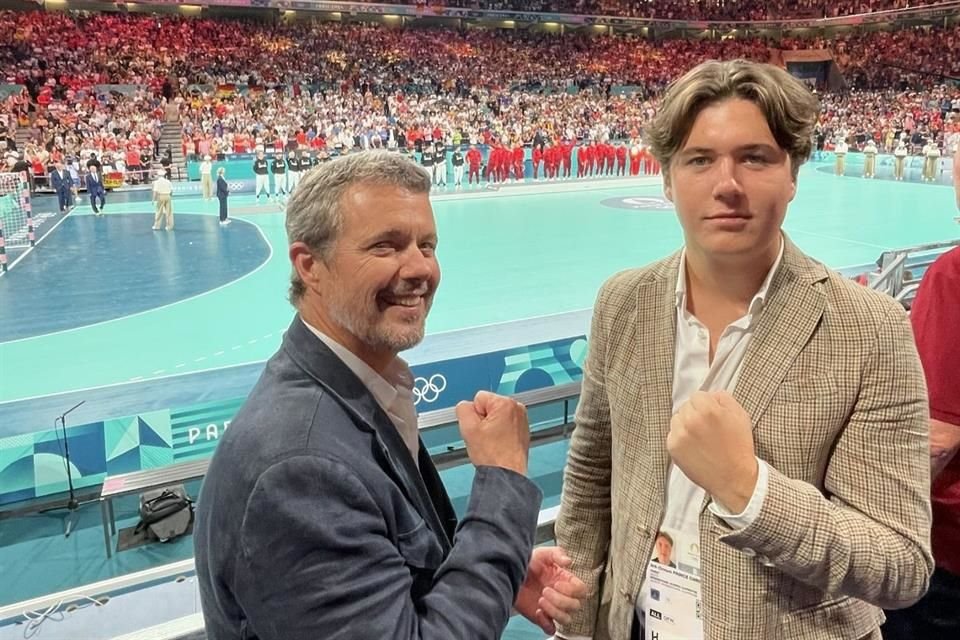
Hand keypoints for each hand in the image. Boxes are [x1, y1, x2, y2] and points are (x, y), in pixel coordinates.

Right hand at [456, 391, 529, 474]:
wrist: (506, 474)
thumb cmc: (493, 456)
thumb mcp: (468, 428)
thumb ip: (462, 409)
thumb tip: (465, 405)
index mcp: (505, 403)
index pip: (478, 398)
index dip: (474, 414)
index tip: (479, 429)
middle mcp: (517, 408)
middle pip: (488, 406)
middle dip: (483, 420)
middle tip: (484, 437)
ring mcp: (522, 419)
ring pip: (496, 415)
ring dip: (491, 426)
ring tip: (491, 442)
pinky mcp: (523, 429)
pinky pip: (504, 424)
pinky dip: (499, 432)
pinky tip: (498, 444)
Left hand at [515, 547, 586, 634]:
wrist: (508, 573)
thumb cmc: (528, 563)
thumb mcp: (542, 553)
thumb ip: (557, 554)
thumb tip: (569, 561)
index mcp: (565, 581)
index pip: (582, 590)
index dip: (573, 590)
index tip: (557, 583)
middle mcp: (562, 595)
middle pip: (576, 606)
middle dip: (561, 600)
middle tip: (545, 590)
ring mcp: (553, 608)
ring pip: (567, 619)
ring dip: (555, 611)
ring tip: (541, 600)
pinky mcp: (542, 618)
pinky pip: (551, 628)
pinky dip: (546, 622)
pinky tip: (537, 611)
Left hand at [667, 391, 757, 512]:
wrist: (734, 477)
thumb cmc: (739, 447)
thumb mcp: (740, 415)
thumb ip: (724, 398)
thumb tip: (711, 394)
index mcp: (708, 409)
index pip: (698, 395)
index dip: (707, 405)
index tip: (712, 415)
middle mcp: (691, 420)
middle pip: (686, 406)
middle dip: (695, 414)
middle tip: (708, 428)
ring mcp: (680, 434)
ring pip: (677, 419)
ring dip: (686, 424)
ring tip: (701, 438)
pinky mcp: (673, 447)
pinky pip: (672, 434)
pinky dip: (681, 438)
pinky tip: (695, 447)